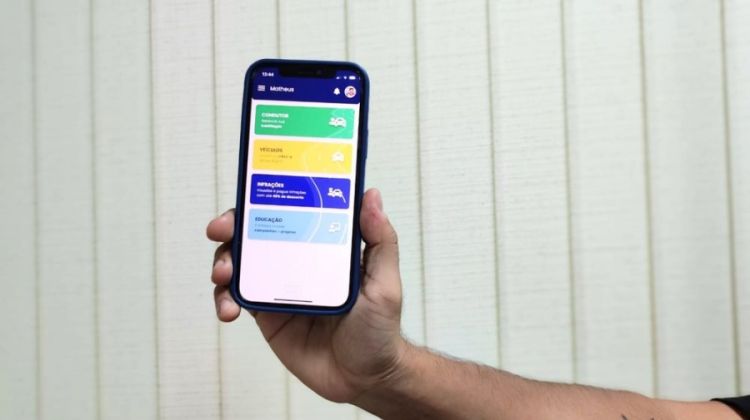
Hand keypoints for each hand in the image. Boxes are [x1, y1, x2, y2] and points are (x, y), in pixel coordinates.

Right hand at [206, 188, 407, 402]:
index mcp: (324, 246)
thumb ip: (380, 240)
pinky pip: (237, 298)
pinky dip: (224, 299)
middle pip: (257, 232)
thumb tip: (371, 195)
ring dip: (223, 261)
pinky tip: (228, 309)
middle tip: (221, 229)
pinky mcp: (266, 315)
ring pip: (240, 262)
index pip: (292, 213)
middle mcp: (298, 261)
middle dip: (232, 225)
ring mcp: (279, 287)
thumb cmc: (379, 329)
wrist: (362, 380)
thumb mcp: (385, 283)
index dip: (268, 199)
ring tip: (223, 274)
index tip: (251, 193)